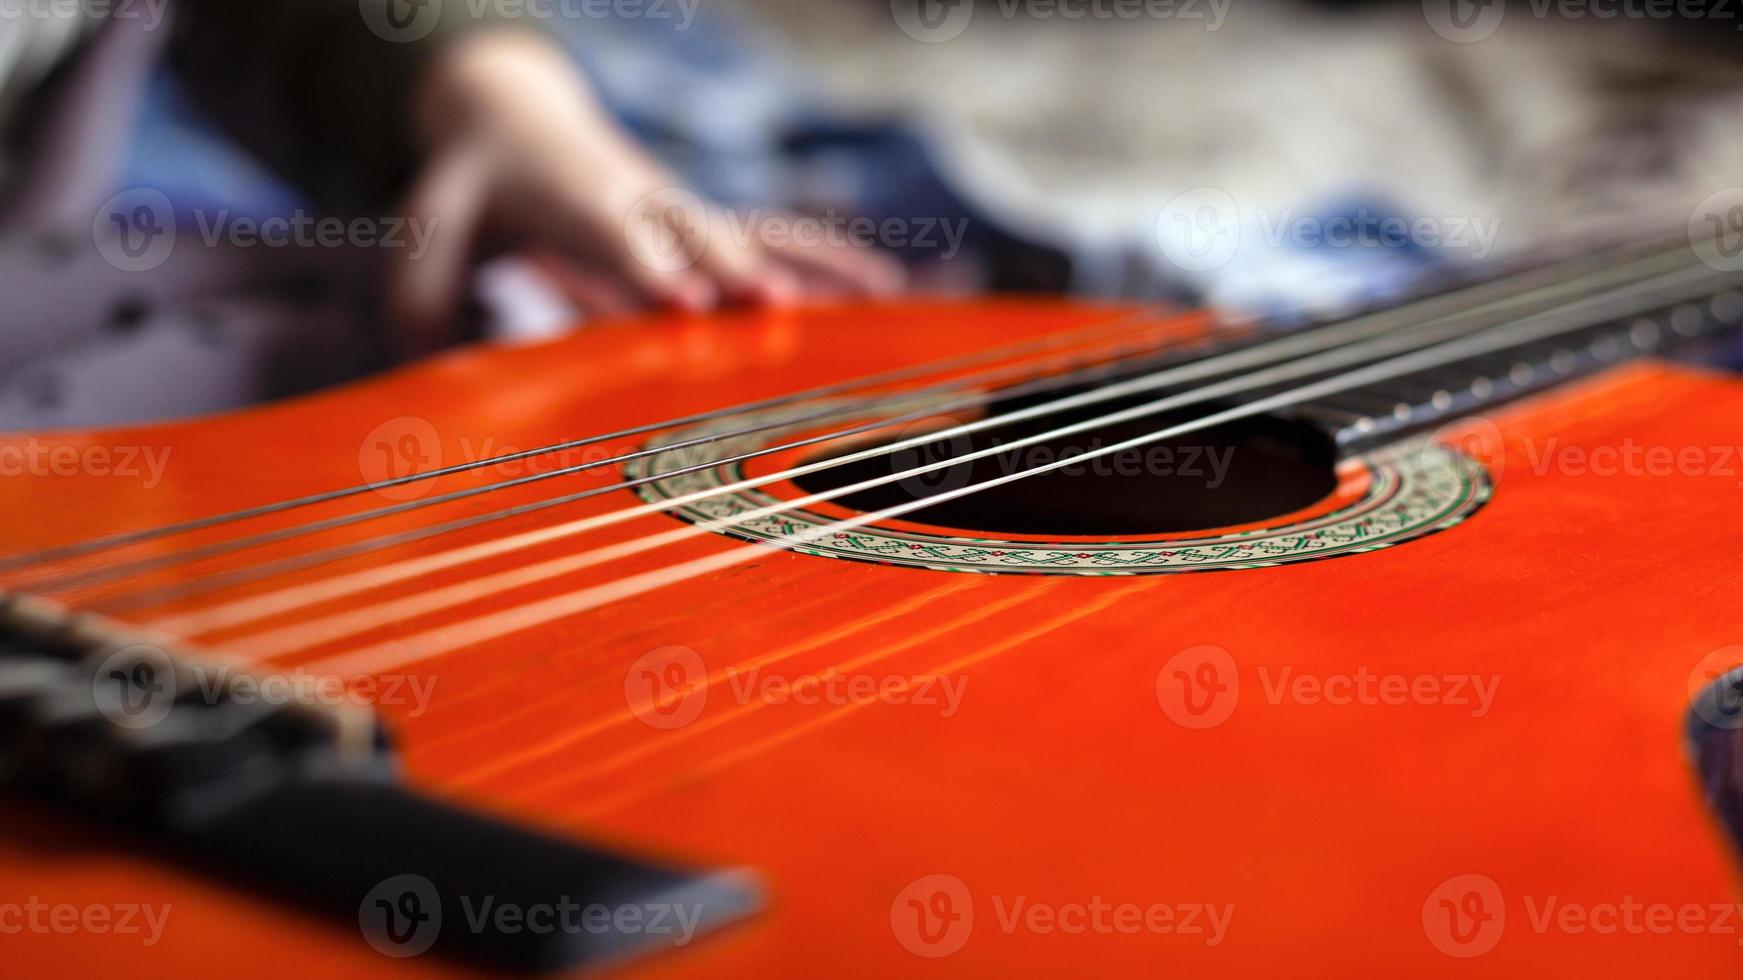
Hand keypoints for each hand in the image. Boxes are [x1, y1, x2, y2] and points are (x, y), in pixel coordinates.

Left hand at [390, 29, 903, 352]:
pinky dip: (828, 259)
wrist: (516, 112)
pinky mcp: (703, 224)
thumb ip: (425, 281)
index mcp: (576, 198)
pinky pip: (775, 237)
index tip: (685, 305)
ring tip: (875, 296)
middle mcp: (642, 202)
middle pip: (697, 238)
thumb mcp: (430, 215)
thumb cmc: (474, 177)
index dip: (650, 269)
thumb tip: (423, 357)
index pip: (618, 239)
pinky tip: (883, 291)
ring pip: (751, 233)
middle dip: (733, 271)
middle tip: (767, 306)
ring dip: (807, 265)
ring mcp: (681, 212)